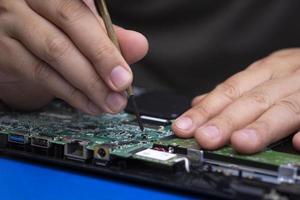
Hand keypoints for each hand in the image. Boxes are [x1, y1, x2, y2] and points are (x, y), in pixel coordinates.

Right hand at [0, 0, 147, 113]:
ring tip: (110, 102)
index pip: (82, 10)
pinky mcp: (3, 51)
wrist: (12, 43)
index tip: (124, 73)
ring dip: (89, 84)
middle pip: (70, 24)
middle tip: (121, 87)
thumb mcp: (82, 30)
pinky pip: (41, 74)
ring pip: (56, 53)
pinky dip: (71, 93)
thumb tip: (138, 45)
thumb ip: (108, 36)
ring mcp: (12, 23)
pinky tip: (90, 104)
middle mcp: (28, 0)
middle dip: (101, 60)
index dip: (105, 43)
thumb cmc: (52, 30)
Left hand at [173, 49, 299, 153]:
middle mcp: (287, 77)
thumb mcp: (264, 76)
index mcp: (267, 71)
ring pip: (285, 108)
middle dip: (227, 120)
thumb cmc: (296, 74)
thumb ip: (236, 91)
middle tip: (206, 138)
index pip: (230, 90)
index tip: (185, 127)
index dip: (206, 109)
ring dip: (263, 126)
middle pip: (253, 100)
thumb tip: (200, 102)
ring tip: (241, 142)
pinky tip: (299, 143)